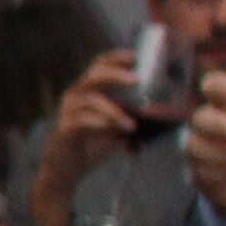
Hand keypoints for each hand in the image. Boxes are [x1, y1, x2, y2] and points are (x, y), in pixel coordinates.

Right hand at [29, 55, 138, 225]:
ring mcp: (68, 112)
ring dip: (115, 111)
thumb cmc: (91, 144)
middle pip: (93, 75)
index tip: (136, 56)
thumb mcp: (114, 125)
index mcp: (86, 90)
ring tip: (132, 126)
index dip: (116, 58)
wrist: (66, 169)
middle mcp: (75, 96)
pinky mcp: (65, 129)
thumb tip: (160, 108)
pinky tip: (118, 133)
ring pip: (92, 100)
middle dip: (116, 75)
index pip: (99, 65)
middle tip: (137, 80)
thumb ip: (129, 113)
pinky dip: (104, 125)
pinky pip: (84, 121)